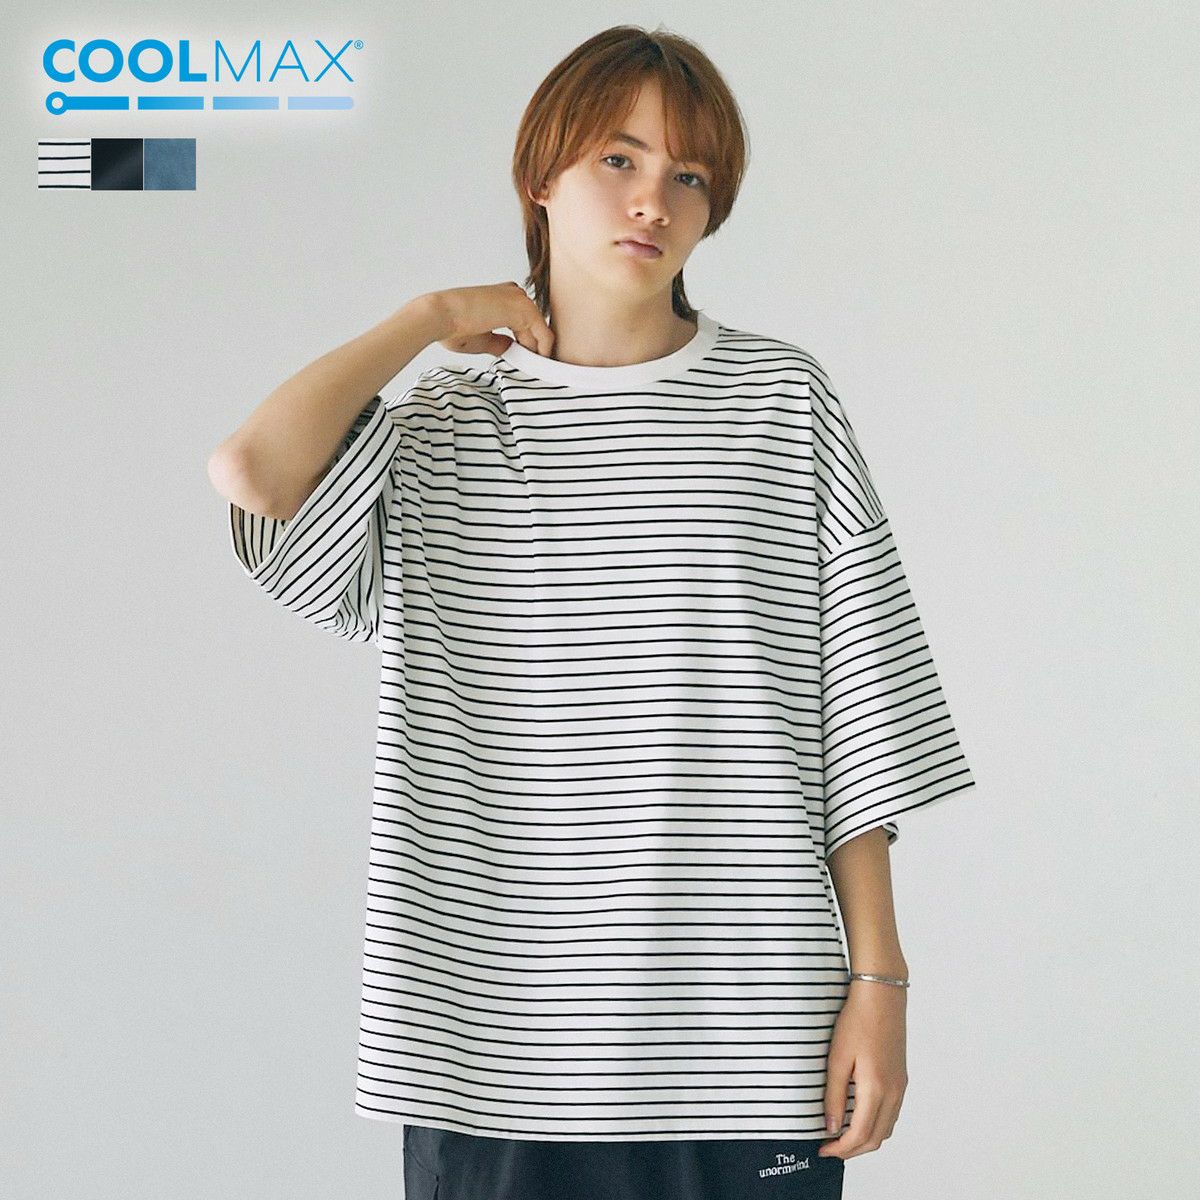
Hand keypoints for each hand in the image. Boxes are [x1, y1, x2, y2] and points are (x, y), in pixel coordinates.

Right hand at [423, 282, 554, 358]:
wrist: (441, 316)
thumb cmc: (452, 326)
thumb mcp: (484, 339)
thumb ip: (501, 343)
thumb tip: (512, 350)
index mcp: (503, 297)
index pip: (524, 324)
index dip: (526, 345)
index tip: (524, 363)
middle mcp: (514, 294)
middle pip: (534, 328)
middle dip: (533, 351)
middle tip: (531, 371)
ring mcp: (520, 300)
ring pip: (541, 333)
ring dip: (537, 353)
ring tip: (530, 371)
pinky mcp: (525, 309)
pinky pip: (544, 336)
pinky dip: (543, 352)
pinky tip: (535, 365)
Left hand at [817, 979, 908, 1159]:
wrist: (881, 996)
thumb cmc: (857, 1021)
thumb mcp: (837, 1058)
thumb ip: (835, 1096)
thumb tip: (831, 1127)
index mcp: (877, 1089)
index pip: (860, 1135)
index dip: (840, 1149)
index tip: (822, 1148)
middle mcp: (894, 1092)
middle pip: (876, 1138)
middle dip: (853, 1149)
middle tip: (829, 1146)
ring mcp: (901, 1086)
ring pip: (886, 1128)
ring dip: (865, 1138)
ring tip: (841, 1134)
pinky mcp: (901, 1078)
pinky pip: (891, 1113)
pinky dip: (876, 1124)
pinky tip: (858, 1115)